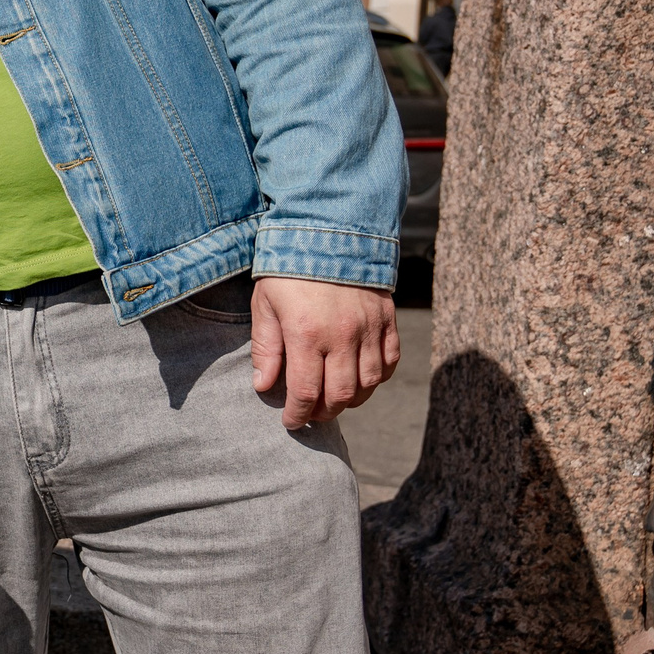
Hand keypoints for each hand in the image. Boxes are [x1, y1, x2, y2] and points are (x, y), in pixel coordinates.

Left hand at [250, 276, 398, 430]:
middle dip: (323, 413)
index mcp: (306, 334)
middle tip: (310, 414)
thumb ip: (266, 348)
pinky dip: (377, 378)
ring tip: (333, 400)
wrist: (330, 230)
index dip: (297, 414)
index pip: (305, 392)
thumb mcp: (265, 305)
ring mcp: (369, 328)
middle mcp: (342, 335)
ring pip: (368, 384)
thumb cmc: (288, 270)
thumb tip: (263, 387)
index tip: (290, 423)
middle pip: (340, 395)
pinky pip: (389, 362)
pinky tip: (360, 380)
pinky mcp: (387, 319)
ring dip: (351, 400)